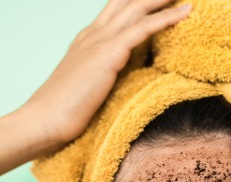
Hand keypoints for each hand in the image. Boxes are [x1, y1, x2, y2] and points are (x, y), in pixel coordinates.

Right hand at [21, 0, 190, 148]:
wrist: (44, 120)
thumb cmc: (62, 112)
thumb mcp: (84, 87)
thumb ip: (100, 78)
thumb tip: (115, 85)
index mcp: (86, 40)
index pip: (115, 11)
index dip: (135, 2)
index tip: (157, 1)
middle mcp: (93, 34)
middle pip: (126, 2)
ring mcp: (99, 41)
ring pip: (137, 7)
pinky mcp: (109, 53)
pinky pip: (144, 28)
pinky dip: (167, 17)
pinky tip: (185, 11)